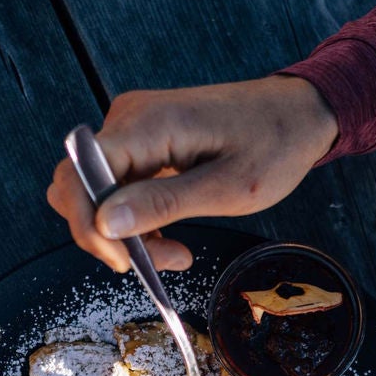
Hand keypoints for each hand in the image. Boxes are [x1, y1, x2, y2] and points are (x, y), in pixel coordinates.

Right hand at [45, 76, 337, 273]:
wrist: (297, 114)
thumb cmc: (273, 145)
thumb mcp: (228, 188)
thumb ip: (163, 204)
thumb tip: (105, 223)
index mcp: (149, 123)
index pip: (81, 172)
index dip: (88, 223)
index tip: (124, 261)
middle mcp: (129, 119)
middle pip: (78, 185)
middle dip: (106, 235)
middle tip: (158, 261)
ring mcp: (133, 129)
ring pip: (95, 193)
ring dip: (123, 232)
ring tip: (173, 251)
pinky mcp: (141, 142)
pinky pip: (117, 188)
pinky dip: (135, 220)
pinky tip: (168, 235)